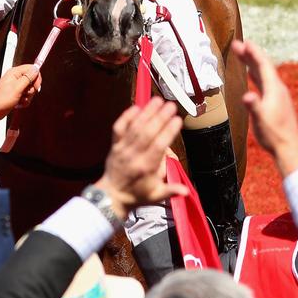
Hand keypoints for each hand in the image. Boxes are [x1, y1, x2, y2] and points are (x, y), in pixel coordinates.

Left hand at [0, 64, 41, 120]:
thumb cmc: (2, 99)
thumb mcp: (17, 88)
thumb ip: (27, 78)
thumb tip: (36, 68)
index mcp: (15, 72)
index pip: (31, 69)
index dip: (36, 77)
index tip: (36, 86)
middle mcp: (16, 78)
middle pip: (32, 79)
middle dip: (32, 89)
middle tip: (26, 93)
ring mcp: (16, 86)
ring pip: (30, 89)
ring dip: (28, 96)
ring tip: (21, 100)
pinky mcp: (17, 94)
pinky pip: (26, 96)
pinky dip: (25, 101)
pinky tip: (19, 103)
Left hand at [96, 97, 188, 220]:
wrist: (111, 197)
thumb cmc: (137, 196)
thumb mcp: (156, 196)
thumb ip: (171, 190)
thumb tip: (186, 191)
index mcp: (146, 167)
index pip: (159, 145)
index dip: (168, 131)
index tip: (177, 120)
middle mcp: (134, 155)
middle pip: (148, 132)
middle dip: (160, 117)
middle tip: (171, 105)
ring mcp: (122, 149)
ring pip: (135, 127)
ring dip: (147, 112)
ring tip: (157, 100)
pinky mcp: (114, 145)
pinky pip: (118, 128)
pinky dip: (126, 117)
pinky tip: (135, 107)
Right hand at [232, 39, 297, 176]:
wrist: (287, 147)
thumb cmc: (273, 134)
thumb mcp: (261, 120)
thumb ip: (254, 107)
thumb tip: (247, 96)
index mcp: (274, 89)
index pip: (263, 65)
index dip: (254, 53)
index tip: (244, 42)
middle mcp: (277, 89)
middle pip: (263, 66)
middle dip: (250, 54)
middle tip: (237, 45)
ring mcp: (278, 94)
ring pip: (264, 73)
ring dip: (252, 62)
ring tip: (243, 54)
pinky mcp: (276, 101)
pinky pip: (265, 80)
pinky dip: (256, 73)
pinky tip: (252, 73)